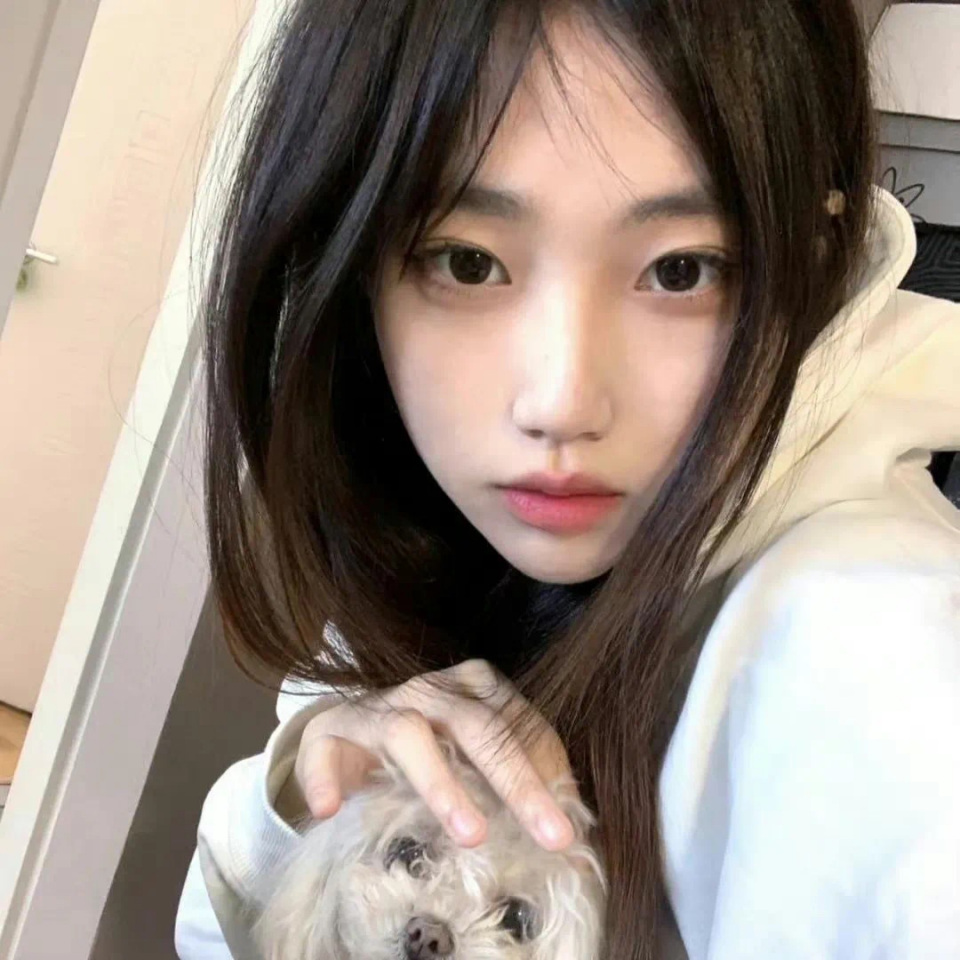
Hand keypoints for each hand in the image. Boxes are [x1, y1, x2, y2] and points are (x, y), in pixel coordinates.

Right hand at [290, 659, 575, 850]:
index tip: (565, 832)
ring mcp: (380, 706)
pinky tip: (333, 809)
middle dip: (515, 783)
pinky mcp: (331, 729)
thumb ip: (525, 776)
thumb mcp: (480, 758)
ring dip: (442, 784)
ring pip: (411, 733)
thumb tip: (574, 821)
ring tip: (470, 834)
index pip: (517, 725)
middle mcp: (429, 689)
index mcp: (474, 687)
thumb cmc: (431, 749)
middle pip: (477, 727)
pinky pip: (327, 748)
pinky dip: (327, 777)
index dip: (544, 777)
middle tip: (546, 834)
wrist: (354, 738)